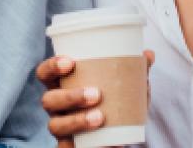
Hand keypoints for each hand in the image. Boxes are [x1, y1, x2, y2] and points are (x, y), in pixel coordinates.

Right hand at [36, 50, 154, 147]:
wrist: (115, 137)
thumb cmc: (113, 103)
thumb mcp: (125, 87)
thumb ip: (134, 71)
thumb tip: (148, 54)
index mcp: (63, 85)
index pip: (45, 73)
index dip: (51, 66)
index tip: (71, 62)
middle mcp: (56, 107)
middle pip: (48, 100)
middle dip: (70, 96)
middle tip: (96, 94)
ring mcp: (61, 128)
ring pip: (55, 126)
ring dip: (77, 120)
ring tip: (100, 117)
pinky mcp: (69, 147)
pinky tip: (104, 144)